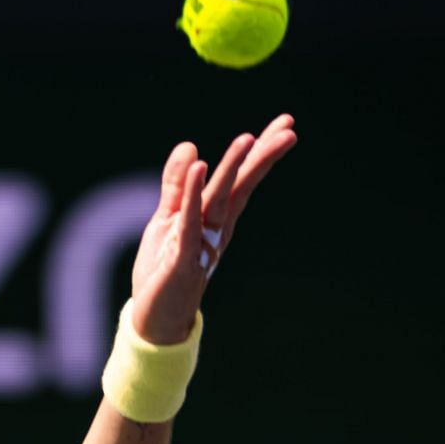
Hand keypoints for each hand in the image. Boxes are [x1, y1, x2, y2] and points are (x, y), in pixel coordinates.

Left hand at [129, 113, 297, 342]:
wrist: (155, 319)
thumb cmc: (163, 271)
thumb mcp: (167, 220)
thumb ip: (177, 186)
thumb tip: (189, 146)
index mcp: (215, 218)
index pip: (241, 179)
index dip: (261, 151)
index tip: (285, 124)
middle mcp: (216, 228)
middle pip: (241, 186)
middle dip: (263, 157)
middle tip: (289, 129)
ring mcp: (202, 243)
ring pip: (220, 199)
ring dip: (233, 168)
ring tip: (249, 139)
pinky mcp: (183, 258)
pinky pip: (189, 221)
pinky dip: (193, 195)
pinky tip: (201, 167)